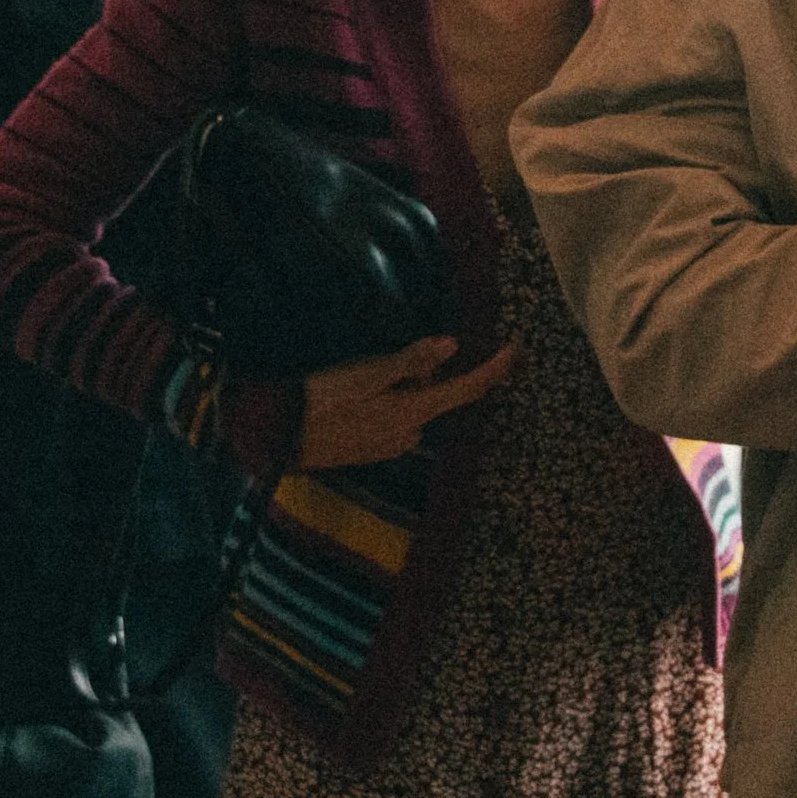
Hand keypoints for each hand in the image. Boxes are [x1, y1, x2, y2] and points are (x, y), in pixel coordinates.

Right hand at [297, 335, 516, 470]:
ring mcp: (390, 447)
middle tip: (383, 360)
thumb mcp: (370, 372)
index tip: (514, 349)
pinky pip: (391, 421)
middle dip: (419, 375)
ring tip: (359, 378)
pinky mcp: (372, 452)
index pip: (467, 390)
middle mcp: (409, 434)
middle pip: (433, 396)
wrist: (282, 435)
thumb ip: (412, 360)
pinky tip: (352, 398)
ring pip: (411, 408)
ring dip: (399, 390)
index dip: (493, 369)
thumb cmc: (326, 398)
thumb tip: (452, 345)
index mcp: (415, 412)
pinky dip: (383, 405)